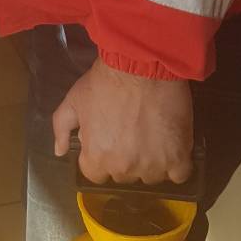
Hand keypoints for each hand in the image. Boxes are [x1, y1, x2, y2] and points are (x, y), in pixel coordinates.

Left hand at [53, 57, 192, 184]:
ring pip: (152, 176)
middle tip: (131, 133)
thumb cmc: (105, 80)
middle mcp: (124, 168)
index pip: (96, 174)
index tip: (109, 140)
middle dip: (125, 158)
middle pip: (124, 175)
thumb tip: (60, 151)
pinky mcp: (178, 157)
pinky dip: (177, 163)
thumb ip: (61, 128)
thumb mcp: (74, 100)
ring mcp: (153, 165)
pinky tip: (173, 146)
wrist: (142, 64)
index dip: (101, 157)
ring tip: (153, 136)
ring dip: (152, 161)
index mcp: (97, 158)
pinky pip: (180, 174)